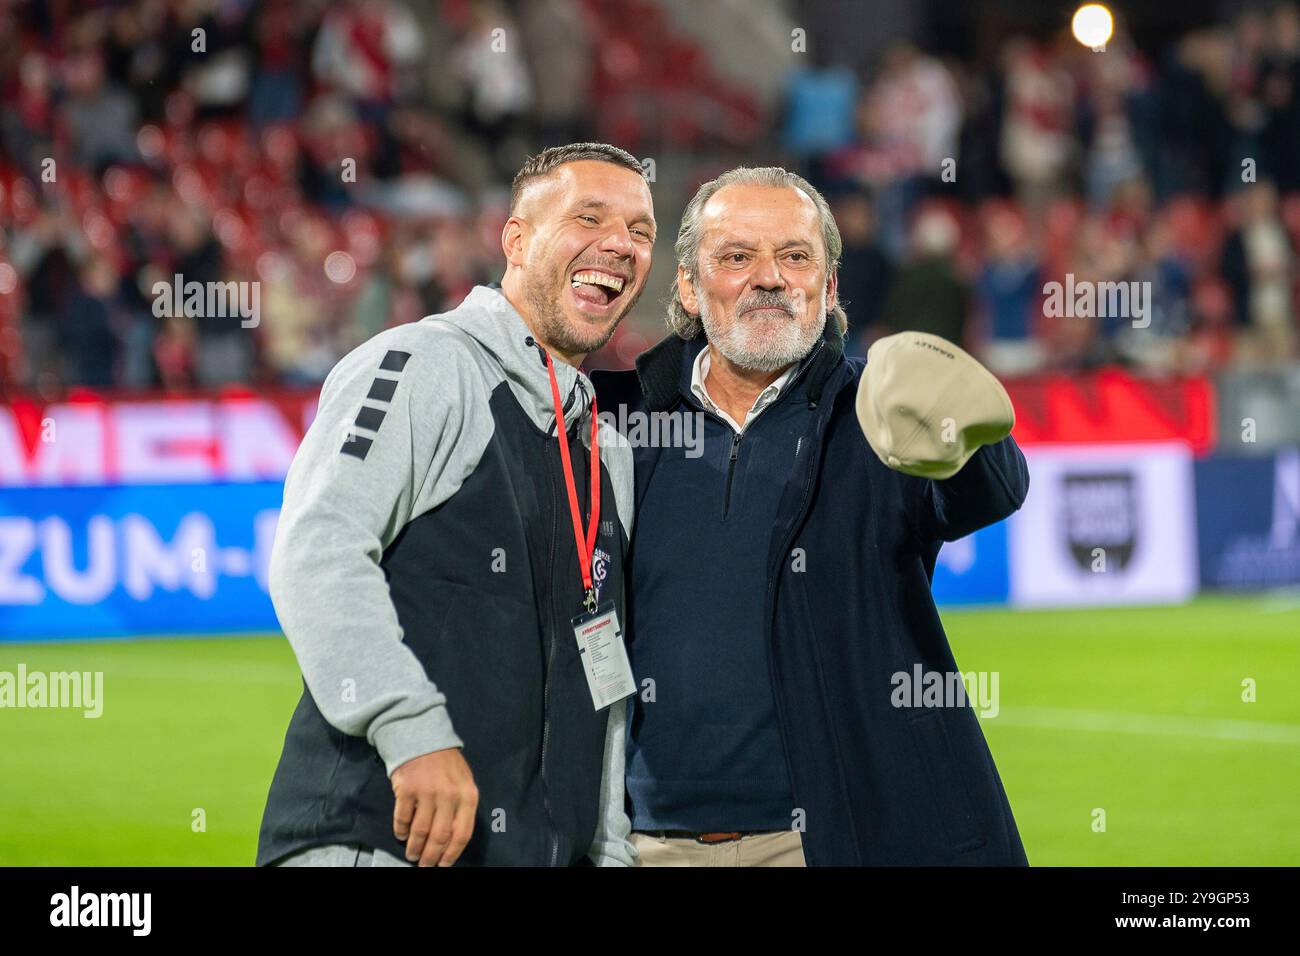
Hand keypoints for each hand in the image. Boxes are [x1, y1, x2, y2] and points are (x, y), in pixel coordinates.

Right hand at [391, 748, 477, 866]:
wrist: (422, 736)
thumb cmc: (445, 763)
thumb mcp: (464, 781)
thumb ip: (462, 806)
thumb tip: (453, 839)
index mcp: (468, 795)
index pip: (463, 833)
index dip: (452, 854)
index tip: (443, 865)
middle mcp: (449, 795)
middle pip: (440, 837)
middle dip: (431, 857)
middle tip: (424, 866)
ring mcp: (427, 792)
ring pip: (421, 831)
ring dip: (415, 848)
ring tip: (412, 855)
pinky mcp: (407, 789)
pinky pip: (403, 818)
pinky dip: (401, 830)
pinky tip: (401, 835)